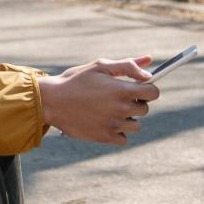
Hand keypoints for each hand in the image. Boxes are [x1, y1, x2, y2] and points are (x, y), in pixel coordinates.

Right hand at [38, 56, 159, 145]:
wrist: (50, 101)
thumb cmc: (74, 80)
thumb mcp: (99, 66)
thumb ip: (128, 65)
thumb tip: (150, 70)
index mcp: (122, 89)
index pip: (153, 92)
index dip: (147, 89)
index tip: (137, 88)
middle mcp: (121, 108)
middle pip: (144, 109)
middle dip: (134, 102)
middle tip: (114, 97)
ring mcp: (114, 125)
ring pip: (135, 125)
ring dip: (126, 118)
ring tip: (107, 110)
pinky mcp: (105, 137)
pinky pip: (123, 138)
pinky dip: (116, 131)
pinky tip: (103, 121)